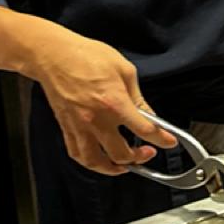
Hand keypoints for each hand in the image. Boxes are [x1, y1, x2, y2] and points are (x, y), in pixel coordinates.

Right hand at [29, 29, 177, 175]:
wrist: (53, 55)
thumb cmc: (86, 56)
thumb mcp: (125, 70)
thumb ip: (138, 97)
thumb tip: (149, 115)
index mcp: (115, 103)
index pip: (145, 130)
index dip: (162, 139)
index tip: (170, 142)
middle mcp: (96, 119)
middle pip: (122, 153)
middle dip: (139, 157)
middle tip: (148, 152)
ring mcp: (79, 126)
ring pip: (97, 161)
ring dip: (114, 168)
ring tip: (125, 165)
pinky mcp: (66, 127)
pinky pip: (77, 154)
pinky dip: (91, 163)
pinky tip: (100, 160)